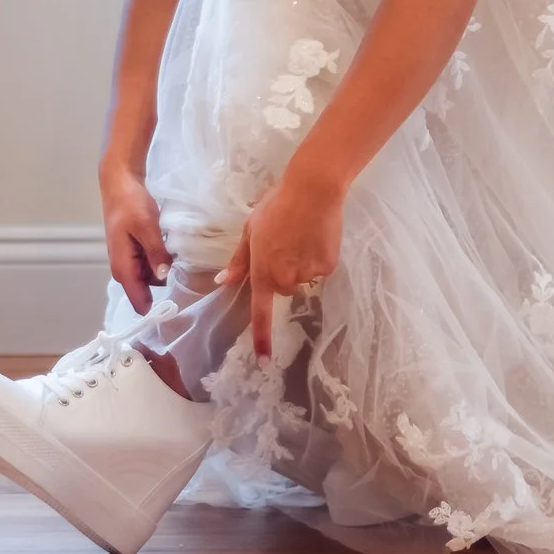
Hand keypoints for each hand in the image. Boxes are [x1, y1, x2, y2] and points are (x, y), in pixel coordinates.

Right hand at [100, 164, 170, 315]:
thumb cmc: (131, 204)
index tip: (176, 311)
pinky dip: (160, 259)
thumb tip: (163, 277)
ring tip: (176, 253)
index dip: (155, 308)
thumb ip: (155, 253)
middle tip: (184, 269)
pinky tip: (169, 247)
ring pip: (150, 276)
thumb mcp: (147, 227)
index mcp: (122, 267)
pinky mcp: (134, 251)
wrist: (120, 184)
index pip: (138, 300)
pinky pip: (150, 264)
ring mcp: (128, 260)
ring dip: (163, 269)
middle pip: (147, 289)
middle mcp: (124, 268)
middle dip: (165, 284)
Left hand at [219, 171, 344, 359]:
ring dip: (301, 264)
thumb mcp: (251, 230)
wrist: (313, 191)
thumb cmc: (276, 206)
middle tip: (285, 244)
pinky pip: (320, 269)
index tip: (264, 362)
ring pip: (303, 278)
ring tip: (302, 235)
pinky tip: (317, 237)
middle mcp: (285, 279)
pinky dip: (319, 257)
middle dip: (283, 272)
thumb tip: (224, 282)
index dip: (262, 339)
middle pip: (284, 288)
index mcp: (263, 272)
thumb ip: (239, 261)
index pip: (261, 313)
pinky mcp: (328, 266)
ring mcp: (308, 274)